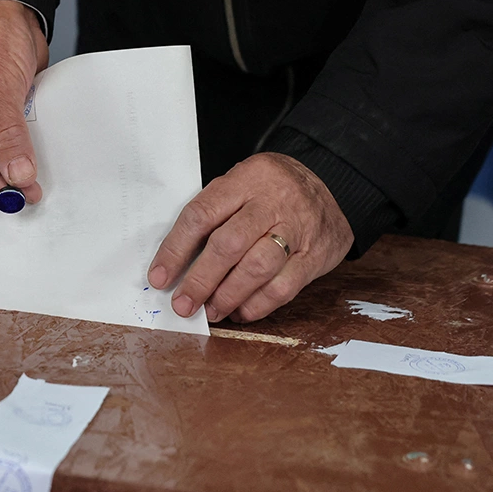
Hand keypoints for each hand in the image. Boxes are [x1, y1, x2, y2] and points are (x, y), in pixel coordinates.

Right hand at [0, 0, 48, 203]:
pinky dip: (24, 158)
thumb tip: (17, 175)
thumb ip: (8, 135)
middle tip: (32, 192)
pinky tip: (40, 161)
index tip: (20, 193)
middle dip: (1, 186)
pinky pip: (9, 150)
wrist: (11, 12)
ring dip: (14, 174)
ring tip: (38, 180)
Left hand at [148, 153, 353, 322]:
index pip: (202, 215)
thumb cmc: (272, 190)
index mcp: (245, 180)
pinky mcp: (314, 256)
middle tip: (184, 304)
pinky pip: (283, 287)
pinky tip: (241, 311)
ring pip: (257, 268)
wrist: (333, 182)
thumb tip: (177, 264)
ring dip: (228, 296)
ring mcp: (297, 229)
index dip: (175, 249)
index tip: (160, 277)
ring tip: (211, 311)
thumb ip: (213, 215)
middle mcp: (272, 203)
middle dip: (200, 280)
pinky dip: (257, 305)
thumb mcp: (241, 184)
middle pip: (229, 245)